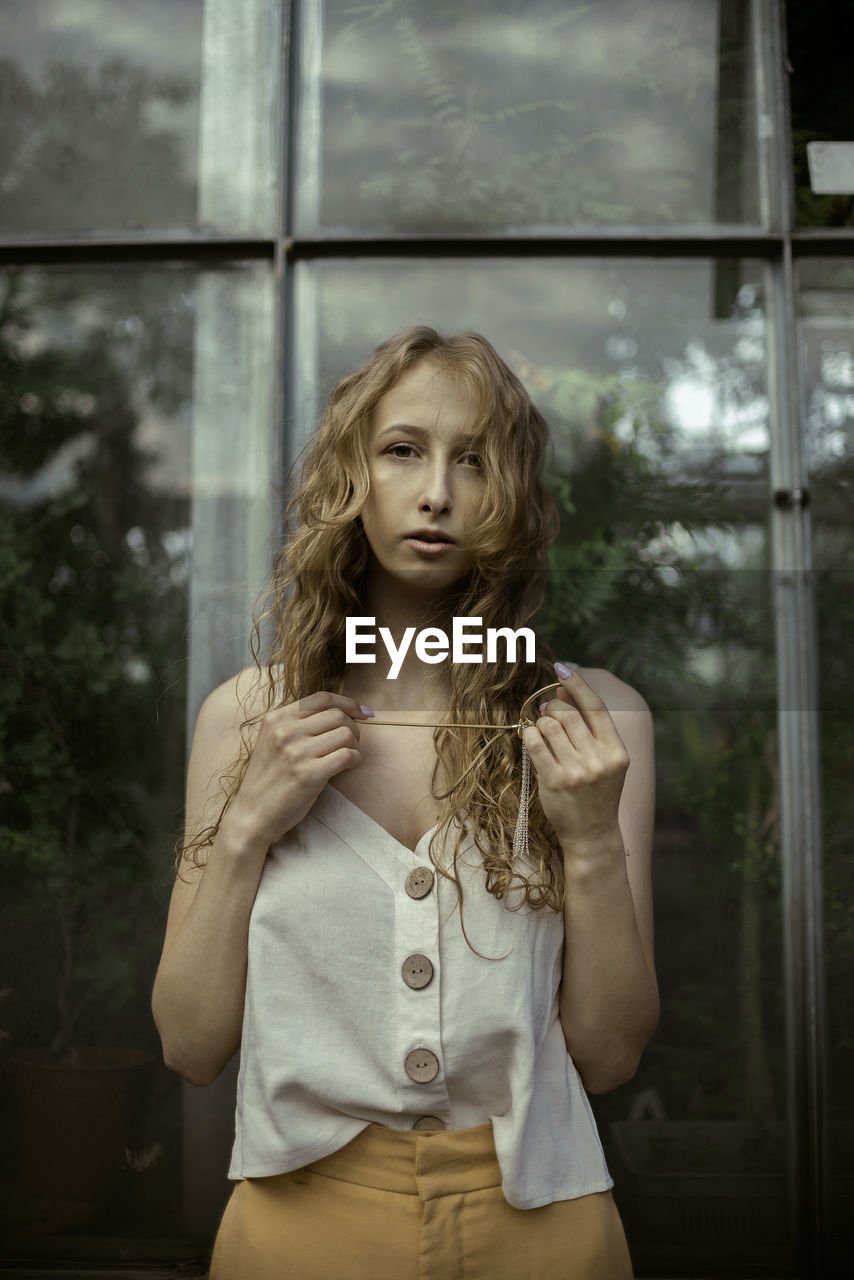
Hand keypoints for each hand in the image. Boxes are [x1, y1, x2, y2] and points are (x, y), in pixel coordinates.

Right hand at [222, 691, 371, 849]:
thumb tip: (341, 710)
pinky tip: (348, 767)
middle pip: (337, 715)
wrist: (251, 815)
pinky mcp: (308, 775)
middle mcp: (284, 732)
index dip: (348, 703)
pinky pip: (347, 755)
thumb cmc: (269, 780)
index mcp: (275, 719)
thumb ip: (297, 724)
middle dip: (353, 728)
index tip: (362, 713)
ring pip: (346, 734)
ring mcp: (295, 753)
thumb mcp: (273, 741)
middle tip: (351, 743)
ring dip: (355, 745)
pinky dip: (355, 760)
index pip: (321, 698)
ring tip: (348, 757)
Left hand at [522, 664, 628, 855]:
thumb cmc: (597, 792)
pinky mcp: (554, 781)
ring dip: (541, 723)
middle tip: (548, 712)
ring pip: (549, 727)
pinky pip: (534, 744)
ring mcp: (577, 772)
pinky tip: (531, 738)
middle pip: (568, 715)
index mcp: (617, 751)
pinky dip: (529, 735)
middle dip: (553, 708)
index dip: (577, 684)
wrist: (592, 834)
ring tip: (543, 731)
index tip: (562, 669)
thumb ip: (589, 727)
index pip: (595, 708)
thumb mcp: (605, 760)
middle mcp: (599, 760)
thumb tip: (564, 690)